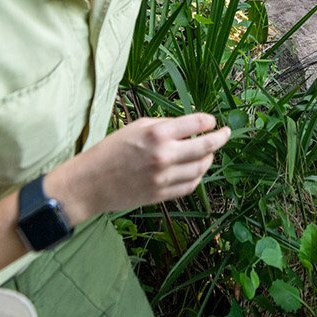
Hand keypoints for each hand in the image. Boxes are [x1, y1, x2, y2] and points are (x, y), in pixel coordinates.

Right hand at [49, 113, 229, 220]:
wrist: (90, 183)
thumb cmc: (110, 150)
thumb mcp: (135, 127)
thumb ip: (163, 125)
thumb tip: (187, 126)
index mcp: (157, 135)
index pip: (196, 124)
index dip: (209, 122)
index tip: (212, 121)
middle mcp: (164, 156)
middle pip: (205, 147)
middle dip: (220, 138)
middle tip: (226, 133)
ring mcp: (164, 178)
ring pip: (200, 168)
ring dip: (209, 158)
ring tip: (210, 152)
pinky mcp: (161, 195)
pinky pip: (189, 186)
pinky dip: (198, 177)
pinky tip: (197, 170)